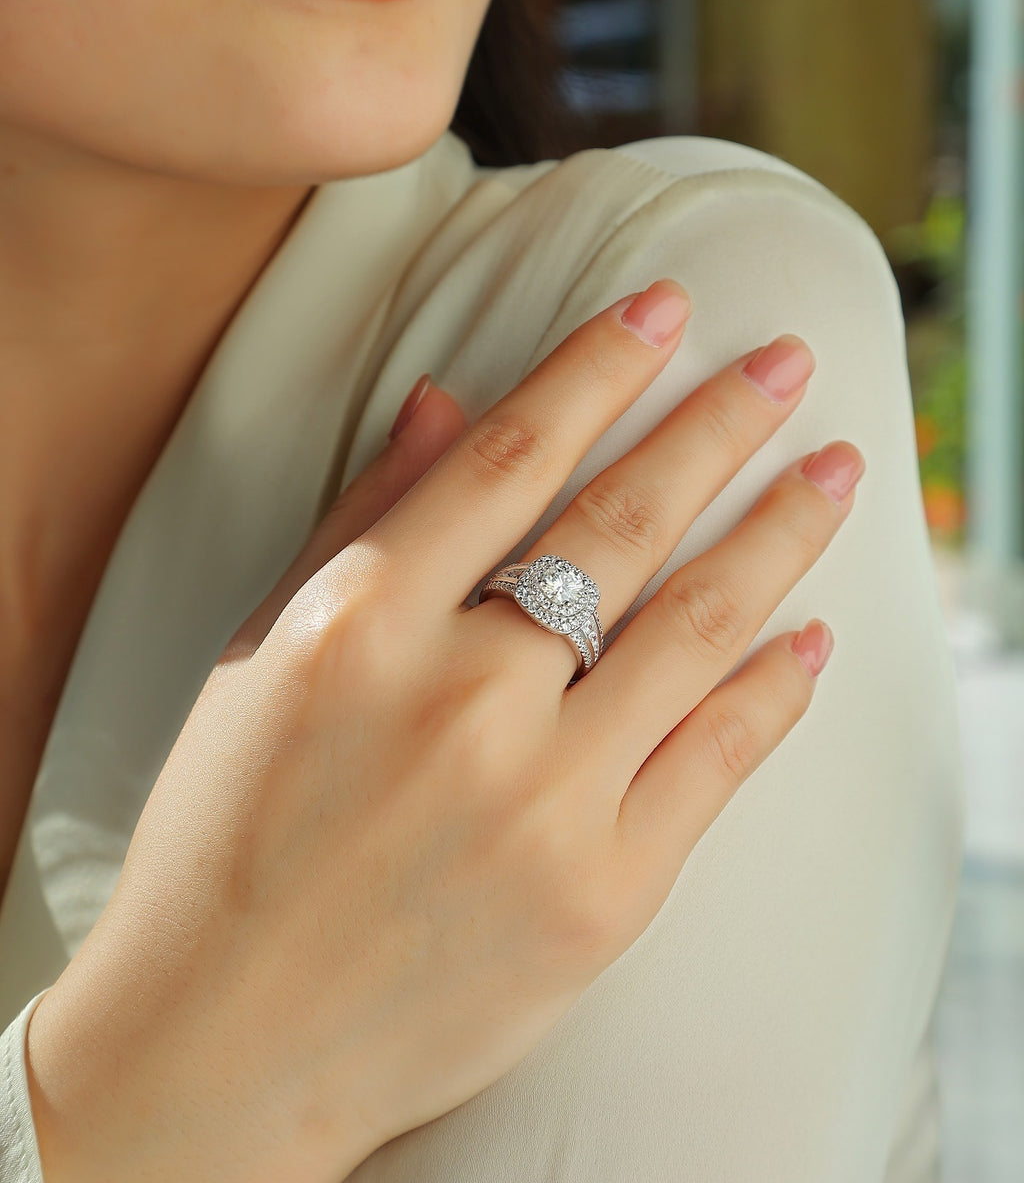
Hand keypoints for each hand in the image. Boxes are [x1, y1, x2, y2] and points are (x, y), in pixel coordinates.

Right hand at [26, 279, 862, 1182]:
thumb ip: (363, 519)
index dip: (600, 366)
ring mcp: (541, 799)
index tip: (667, 306)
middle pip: (625, 523)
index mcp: (359, 621)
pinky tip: (817, 633)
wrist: (223, 1040)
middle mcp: (459, 695)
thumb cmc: (226, 835)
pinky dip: (777, 687)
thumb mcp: (260, 656)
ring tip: (837, 474)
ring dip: (779, 534)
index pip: (513, 453)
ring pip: (697, 627)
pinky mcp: (602, 894)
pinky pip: (717, 759)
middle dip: (719, 424)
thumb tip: (451, 396)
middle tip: (790, 359)